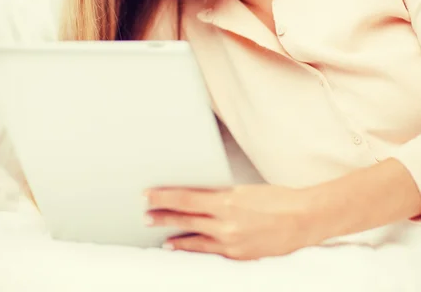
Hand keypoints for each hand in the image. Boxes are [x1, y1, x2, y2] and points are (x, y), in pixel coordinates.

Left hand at [144, 184, 318, 260]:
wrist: (302, 220)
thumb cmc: (276, 199)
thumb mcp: (243, 190)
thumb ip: (219, 196)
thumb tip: (197, 197)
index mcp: (226, 202)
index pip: (185, 199)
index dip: (164, 197)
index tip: (147, 195)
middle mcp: (225, 224)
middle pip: (185, 219)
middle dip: (163, 216)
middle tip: (145, 214)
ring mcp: (231, 243)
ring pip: (194, 239)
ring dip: (174, 235)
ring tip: (159, 235)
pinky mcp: (238, 256)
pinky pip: (210, 251)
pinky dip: (194, 248)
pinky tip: (182, 246)